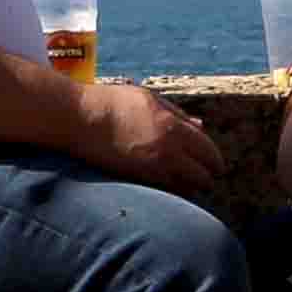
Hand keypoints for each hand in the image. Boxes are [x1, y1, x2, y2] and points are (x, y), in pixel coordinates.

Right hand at [81, 83, 225, 198]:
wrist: (77, 117)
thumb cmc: (112, 102)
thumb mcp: (149, 98)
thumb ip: (178, 114)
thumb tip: (202, 125)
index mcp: (173, 127)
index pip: (211, 154)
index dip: (215, 161)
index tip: (213, 164)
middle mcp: (167, 151)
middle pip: (203, 177)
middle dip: (205, 176)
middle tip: (201, 174)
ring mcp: (151, 168)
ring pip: (186, 190)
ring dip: (188, 186)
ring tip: (182, 180)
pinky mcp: (136, 180)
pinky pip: (166, 193)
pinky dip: (171, 190)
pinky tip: (163, 182)